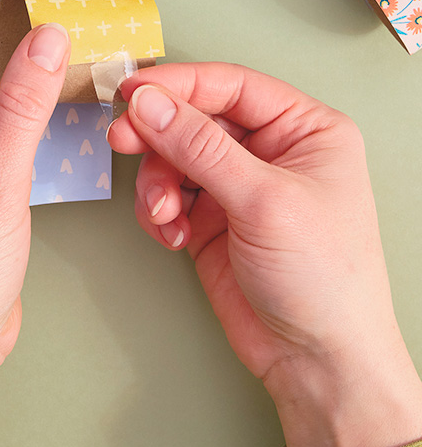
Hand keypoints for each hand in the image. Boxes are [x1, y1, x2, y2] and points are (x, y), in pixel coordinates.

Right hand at [108, 63, 421, 446]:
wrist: (315, 362)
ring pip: (174, 157)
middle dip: (158, 135)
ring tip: (165, 211)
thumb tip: (151, 103)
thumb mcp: (263, 200)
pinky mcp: (211, 217)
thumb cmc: (324, 279)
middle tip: (123, 138)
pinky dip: (161, 211)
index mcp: (303, 129)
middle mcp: (269, 150)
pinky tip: (175, 234)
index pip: (230, 86)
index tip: (133, 91)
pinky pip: (169, 194)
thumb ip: (200, 147)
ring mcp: (237, 184)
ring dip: (158, 182)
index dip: (178, 84)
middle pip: (194, 119)